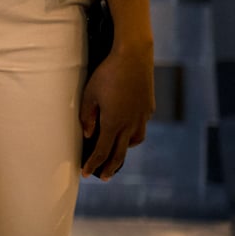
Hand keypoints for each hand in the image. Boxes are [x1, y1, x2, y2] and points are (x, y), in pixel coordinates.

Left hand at [79, 39, 153, 179]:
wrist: (134, 57)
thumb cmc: (107, 73)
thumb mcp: (89, 94)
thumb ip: (87, 116)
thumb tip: (88, 135)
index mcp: (114, 123)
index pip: (101, 150)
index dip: (93, 164)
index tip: (86, 174)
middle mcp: (130, 124)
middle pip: (120, 153)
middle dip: (109, 167)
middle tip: (104, 178)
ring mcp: (142, 116)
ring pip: (134, 141)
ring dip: (124, 150)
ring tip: (116, 153)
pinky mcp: (148, 107)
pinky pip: (141, 127)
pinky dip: (134, 134)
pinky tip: (129, 129)